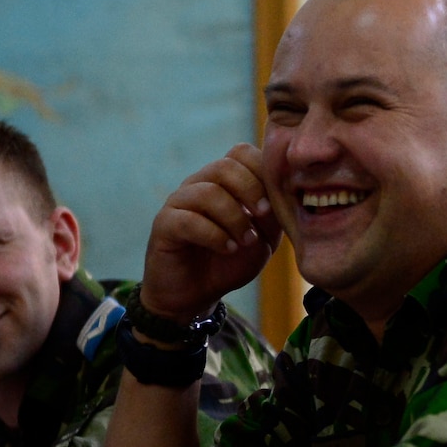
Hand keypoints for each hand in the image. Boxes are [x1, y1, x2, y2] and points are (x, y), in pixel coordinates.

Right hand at [141, 144, 283, 321]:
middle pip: (224, 166)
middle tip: (262, 216)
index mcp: (225, 182)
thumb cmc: (231, 261)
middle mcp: (199, 185)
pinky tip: (228, 249)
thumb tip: (282, 195)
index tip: (274, 201)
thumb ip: (274, 215)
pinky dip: (214, 235)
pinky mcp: (164, 225)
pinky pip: (187, 219)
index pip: (241, 152)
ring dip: (234, 218)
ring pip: (207, 192)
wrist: (196, 293)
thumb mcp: (263, 239)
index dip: (262, 170)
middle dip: (250, 190)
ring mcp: (179, 202)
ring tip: (246, 241)